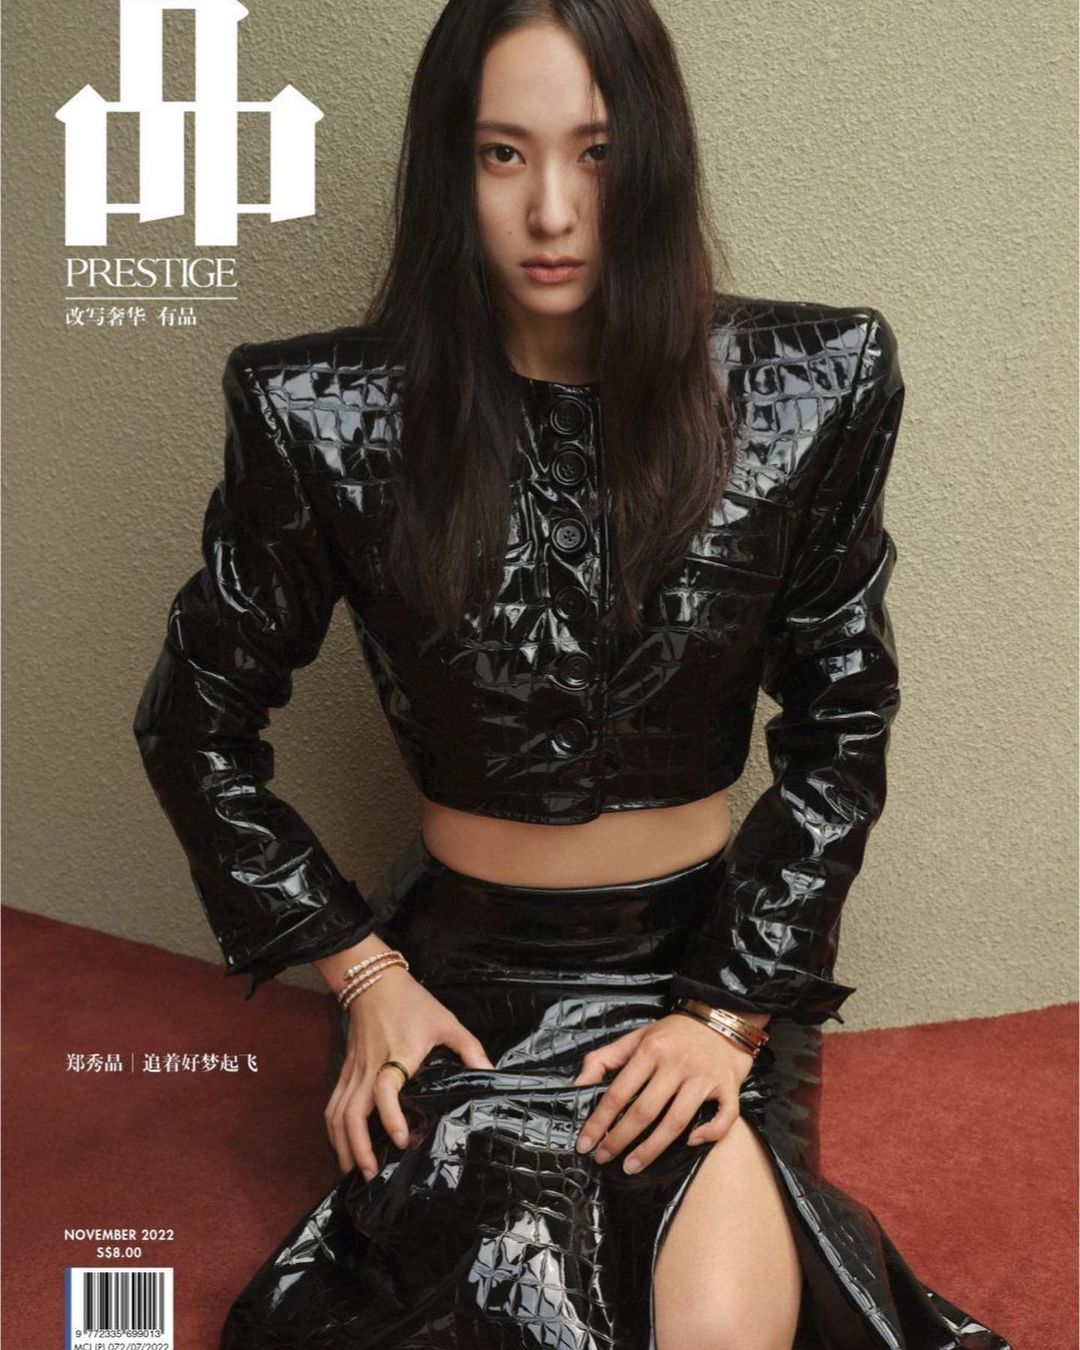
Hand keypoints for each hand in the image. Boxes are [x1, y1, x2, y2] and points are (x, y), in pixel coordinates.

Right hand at [324, 966, 495, 1180]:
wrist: (374, 981)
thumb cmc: (413, 1003)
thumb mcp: (447, 1021)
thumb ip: (470, 1048)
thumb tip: (490, 1075)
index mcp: (396, 1056)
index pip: (384, 1089)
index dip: (390, 1117)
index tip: (403, 1141)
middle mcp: (369, 1067)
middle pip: (351, 1113)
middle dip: (358, 1148)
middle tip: (372, 1175)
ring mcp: (353, 1070)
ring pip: (336, 1113)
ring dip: (342, 1144)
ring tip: (354, 1171)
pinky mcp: (345, 1070)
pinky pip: (332, 1104)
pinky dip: (334, 1130)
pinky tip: (342, 1147)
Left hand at [572, 1013, 758, 1173]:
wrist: (720, 1016)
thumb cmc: (674, 1033)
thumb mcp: (636, 1037)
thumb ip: (605, 1058)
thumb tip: (578, 1085)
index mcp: (651, 1050)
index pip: (619, 1091)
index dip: (599, 1121)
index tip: (585, 1144)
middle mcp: (677, 1064)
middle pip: (645, 1110)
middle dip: (620, 1139)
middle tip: (604, 1159)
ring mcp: (704, 1077)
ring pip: (677, 1121)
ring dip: (652, 1149)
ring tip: (632, 1166)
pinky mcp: (729, 1086)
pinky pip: (724, 1117)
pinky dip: (709, 1133)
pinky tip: (691, 1143)